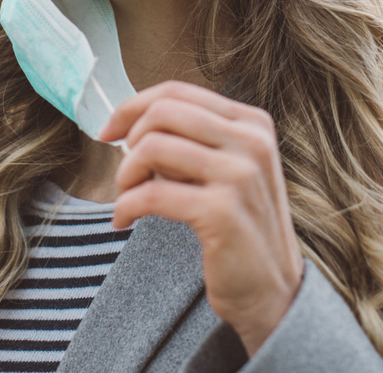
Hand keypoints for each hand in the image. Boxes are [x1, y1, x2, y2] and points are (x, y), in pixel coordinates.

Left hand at [99, 81, 303, 355]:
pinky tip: (124, 220)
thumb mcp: (227, 168)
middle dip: (129, 140)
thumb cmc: (239, 227)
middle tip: (125, 175)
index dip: (133, 107)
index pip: (178, 92)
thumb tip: (132, 121)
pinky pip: (151, 194)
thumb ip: (194, 140)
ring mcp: (241, 175)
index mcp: (252, 123)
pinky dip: (126, 206)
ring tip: (127, 198)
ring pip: (152, 146)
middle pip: (163, 112)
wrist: (272, 289)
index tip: (110, 131)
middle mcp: (252, 141)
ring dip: (125, 175)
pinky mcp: (223, 212)